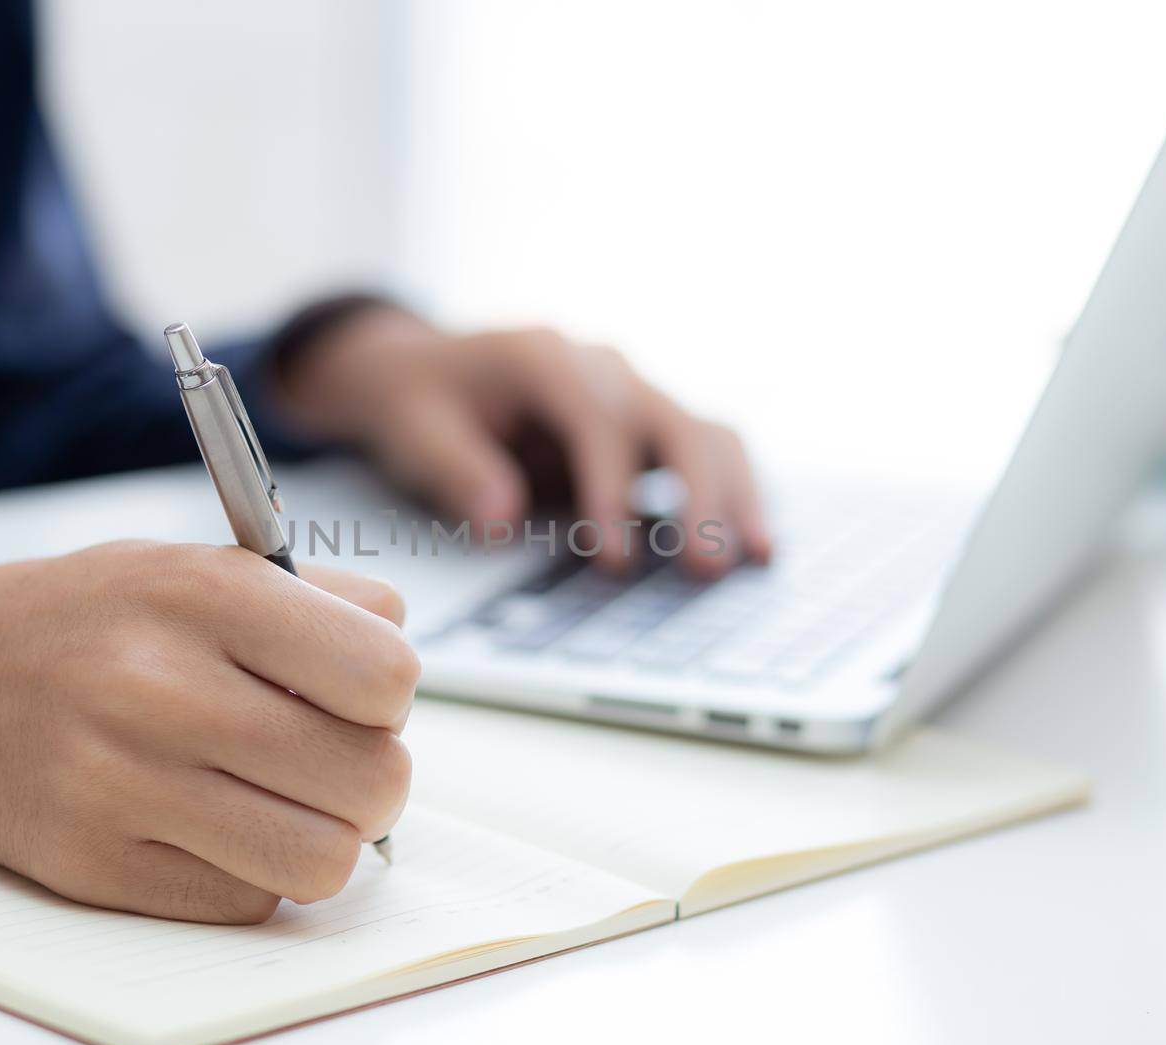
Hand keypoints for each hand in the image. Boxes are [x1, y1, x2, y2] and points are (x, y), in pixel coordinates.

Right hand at [0, 545, 417, 922]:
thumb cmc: (73, 620)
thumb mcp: (188, 563)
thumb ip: (313, 601)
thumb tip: (400, 678)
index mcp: (203, 596)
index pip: (386, 676)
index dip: (389, 694)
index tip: (360, 695)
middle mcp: (163, 690)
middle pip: (372, 780)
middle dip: (372, 774)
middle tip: (331, 757)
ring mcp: (124, 787)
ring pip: (323, 861)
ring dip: (326, 836)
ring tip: (285, 800)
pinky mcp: (95, 867)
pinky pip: (247, 902)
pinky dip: (253, 874)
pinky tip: (215, 827)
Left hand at [278, 308, 770, 575]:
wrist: (420, 369)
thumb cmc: (417, 400)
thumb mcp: (413, 430)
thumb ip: (455, 470)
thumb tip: (500, 520)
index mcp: (543, 357)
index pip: (595, 420)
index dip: (610, 489)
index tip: (614, 557)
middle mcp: (601, 366)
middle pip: (670, 420)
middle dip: (695, 494)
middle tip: (704, 565)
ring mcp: (631, 392)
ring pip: (705, 432)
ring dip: (733, 493)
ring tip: (752, 556)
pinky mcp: (644, 424)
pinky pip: (703, 450)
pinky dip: (731, 491)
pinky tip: (752, 540)